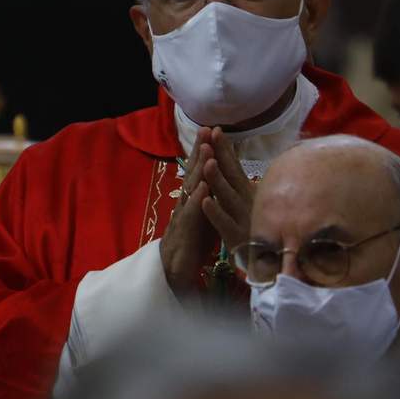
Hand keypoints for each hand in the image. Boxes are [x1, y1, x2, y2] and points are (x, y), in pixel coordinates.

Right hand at [160, 133, 215, 295]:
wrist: (175, 268)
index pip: (201, 169)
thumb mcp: (206, 213)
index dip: (206, 150)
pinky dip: (198, 201)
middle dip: (200, 151)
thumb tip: (224, 176)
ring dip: (199, 170)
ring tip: (206, 152)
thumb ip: (212, 195)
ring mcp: (184, 215)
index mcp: (195, 196)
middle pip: (194, 172)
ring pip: (192, 189)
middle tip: (205, 130)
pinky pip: (192, 215)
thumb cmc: (194, 239)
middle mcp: (188, 201)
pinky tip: (203, 189)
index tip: (213, 129)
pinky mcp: (185, 232)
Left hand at [197, 127, 255, 255]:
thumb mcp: (258, 208)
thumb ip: (253, 190)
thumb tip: (249, 170)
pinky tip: (205, 201)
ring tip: (208, 162)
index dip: (226, 149)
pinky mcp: (237, 239)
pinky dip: (214, 212)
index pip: (236, 168)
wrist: (271, 270)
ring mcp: (242, 220)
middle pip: (232, 176)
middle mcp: (247, 203)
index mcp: (249, 195)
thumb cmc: (262, 235)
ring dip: (217, 180)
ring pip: (227, 197)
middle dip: (221, 154)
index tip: (216, 130)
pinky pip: (224, 224)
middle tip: (212, 134)